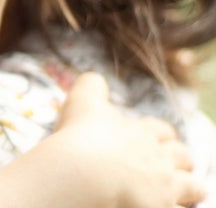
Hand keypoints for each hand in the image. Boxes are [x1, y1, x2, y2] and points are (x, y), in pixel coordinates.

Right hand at [53, 72, 204, 207]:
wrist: (81, 174)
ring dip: (189, 188)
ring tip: (182, 193)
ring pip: (193, 187)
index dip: (159, 135)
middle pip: (182, 156)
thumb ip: (91, 86)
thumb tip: (95, 79)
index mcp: (141, 132)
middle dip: (179, 160)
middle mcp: (158, 158)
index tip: (152, 139)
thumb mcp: (82, 102)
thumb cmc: (80, 136)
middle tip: (170, 166)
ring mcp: (164, 188)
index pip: (161, 130)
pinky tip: (163, 206)